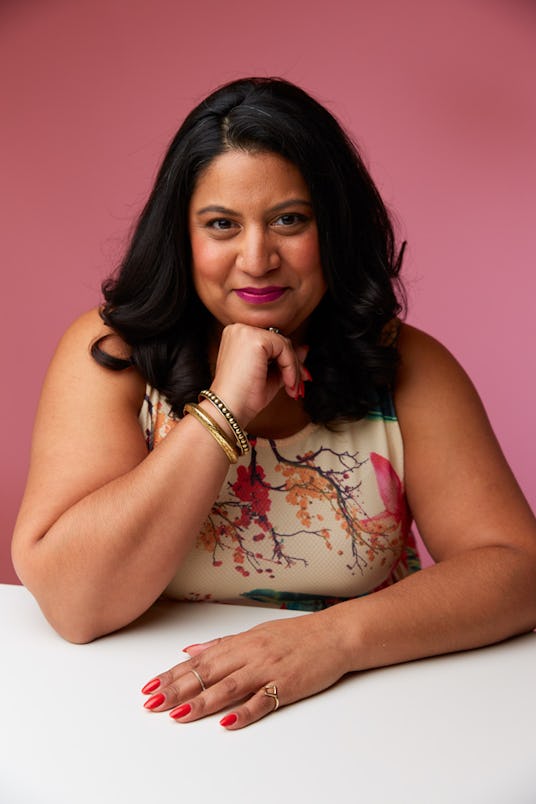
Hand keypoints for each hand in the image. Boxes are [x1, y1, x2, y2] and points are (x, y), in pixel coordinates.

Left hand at [141, 612, 349, 728]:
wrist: (334, 635)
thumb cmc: (296, 635)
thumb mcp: (255, 633)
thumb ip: (221, 644)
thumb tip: (190, 650)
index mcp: (240, 642)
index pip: (198, 661)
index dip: (172, 674)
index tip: (149, 687)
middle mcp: (250, 654)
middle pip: (207, 673)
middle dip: (176, 689)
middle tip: (152, 703)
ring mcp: (268, 669)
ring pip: (228, 687)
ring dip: (201, 702)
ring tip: (177, 715)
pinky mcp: (287, 685)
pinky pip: (263, 700)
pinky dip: (244, 712)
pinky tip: (227, 722)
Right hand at [210, 324, 309, 426]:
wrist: (229, 409)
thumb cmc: (243, 397)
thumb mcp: (270, 375)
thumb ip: (286, 360)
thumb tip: (305, 348)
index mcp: (238, 336)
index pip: (271, 342)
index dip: (287, 360)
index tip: (296, 379)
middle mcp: (239, 329)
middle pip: (279, 341)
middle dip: (293, 365)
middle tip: (297, 386)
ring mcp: (245, 331)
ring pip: (284, 344)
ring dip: (293, 368)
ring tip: (291, 388)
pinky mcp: (254, 338)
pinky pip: (284, 348)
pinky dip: (291, 367)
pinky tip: (287, 384)